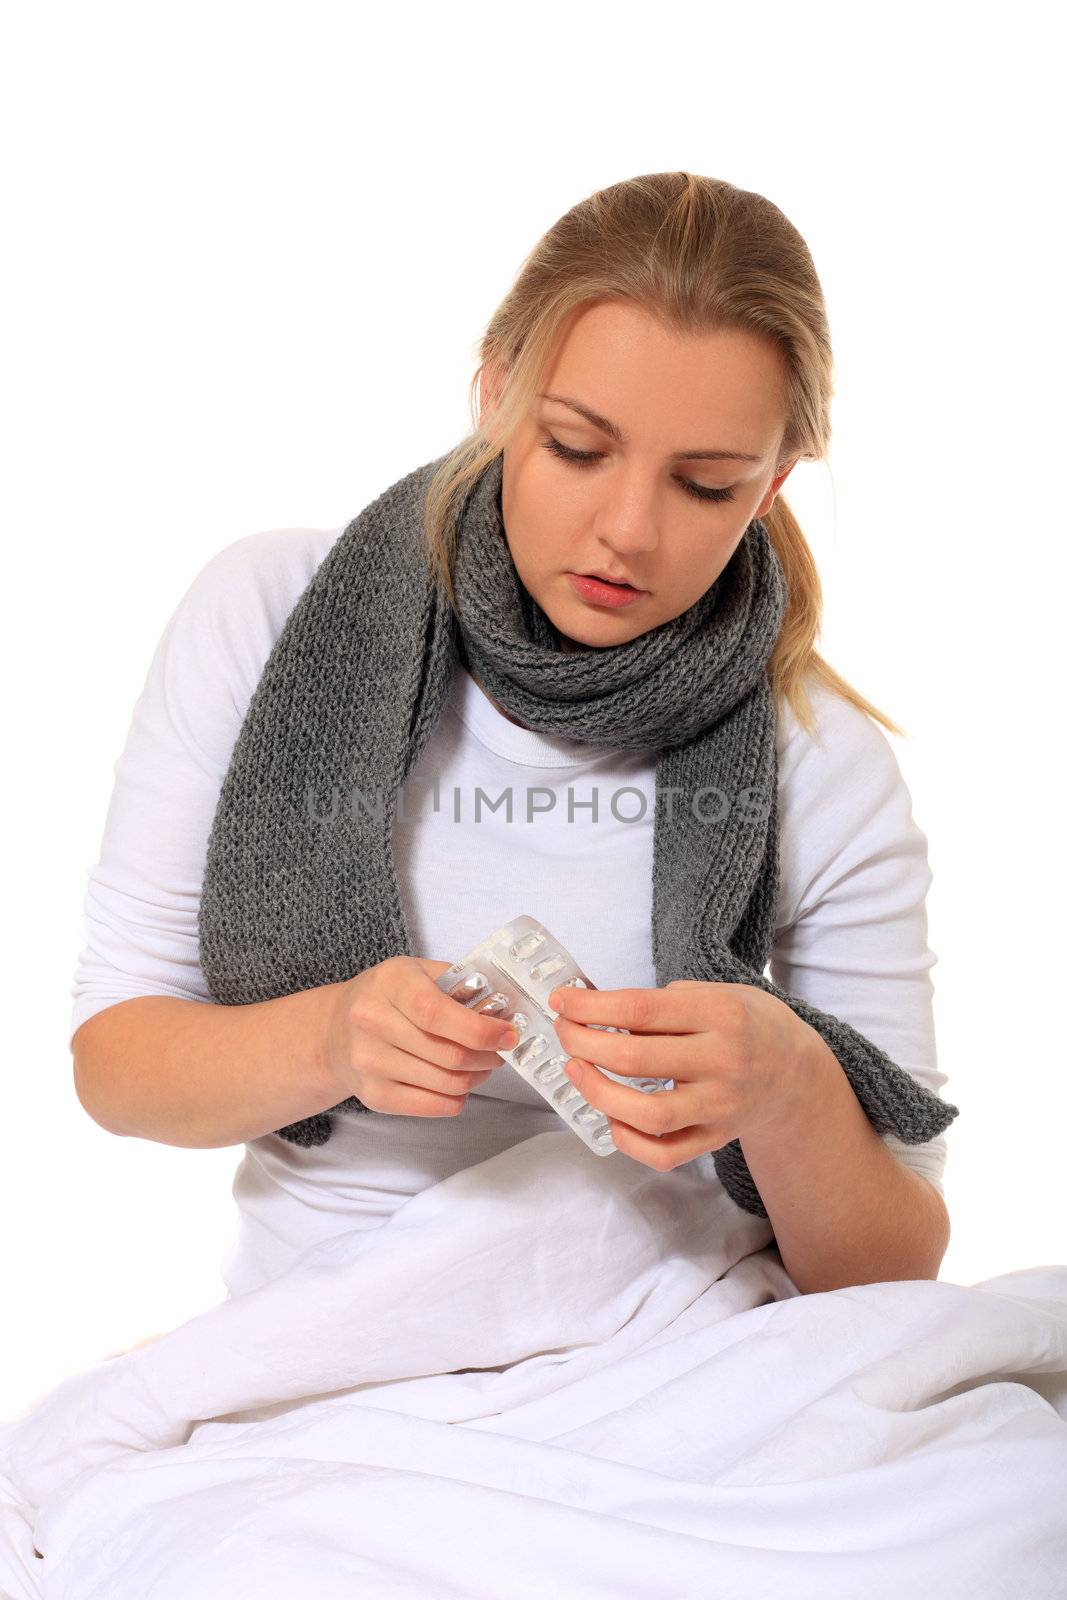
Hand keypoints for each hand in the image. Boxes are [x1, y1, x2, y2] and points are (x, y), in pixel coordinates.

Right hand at [322, 956, 519, 1116]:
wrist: (335, 1031)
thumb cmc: (388, 997)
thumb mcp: (418, 972)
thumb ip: (460, 986)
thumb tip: (504, 1014)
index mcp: (390, 983)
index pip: (437, 1013)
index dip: (480, 1029)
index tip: (509, 1035)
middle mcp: (372, 1022)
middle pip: (449, 1054)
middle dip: (487, 1056)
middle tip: (499, 1051)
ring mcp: (369, 1063)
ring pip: (447, 1083)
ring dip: (477, 1077)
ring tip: (480, 1065)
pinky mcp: (374, 1096)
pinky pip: (434, 1106)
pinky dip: (458, 1098)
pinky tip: (458, 1082)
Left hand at [545, 979, 821, 1170]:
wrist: (796, 1073)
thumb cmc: (745, 1024)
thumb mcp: (717, 993)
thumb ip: (664, 1002)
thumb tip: (595, 1011)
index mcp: (720, 1014)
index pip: (640, 1009)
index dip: (590, 1007)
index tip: (561, 1002)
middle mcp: (723, 1062)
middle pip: (635, 1059)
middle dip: (583, 1043)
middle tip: (564, 1033)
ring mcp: (721, 1107)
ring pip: (647, 1114)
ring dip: (598, 1093)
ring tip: (576, 1071)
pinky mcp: (716, 1139)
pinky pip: (664, 1154)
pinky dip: (628, 1140)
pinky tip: (611, 1116)